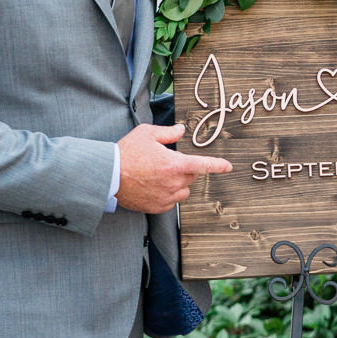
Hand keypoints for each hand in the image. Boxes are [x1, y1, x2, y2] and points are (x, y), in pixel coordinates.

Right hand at [116, 123, 232, 213]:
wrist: (108, 175)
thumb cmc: (126, 152)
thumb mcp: (147, 134)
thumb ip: (168, 132)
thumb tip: (181, 130)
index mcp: (175, 164)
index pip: (204, 165)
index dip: (218, 165)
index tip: (228, 167)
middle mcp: (174, 183)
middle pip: (192, 176)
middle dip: (185, 168)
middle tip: (166, 161)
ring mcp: (166, 197)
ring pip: (183, 191)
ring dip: (178, 183)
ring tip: (159, 175)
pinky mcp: (157, 207)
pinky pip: (171, 202)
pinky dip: (167, 194)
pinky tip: (154, 186)